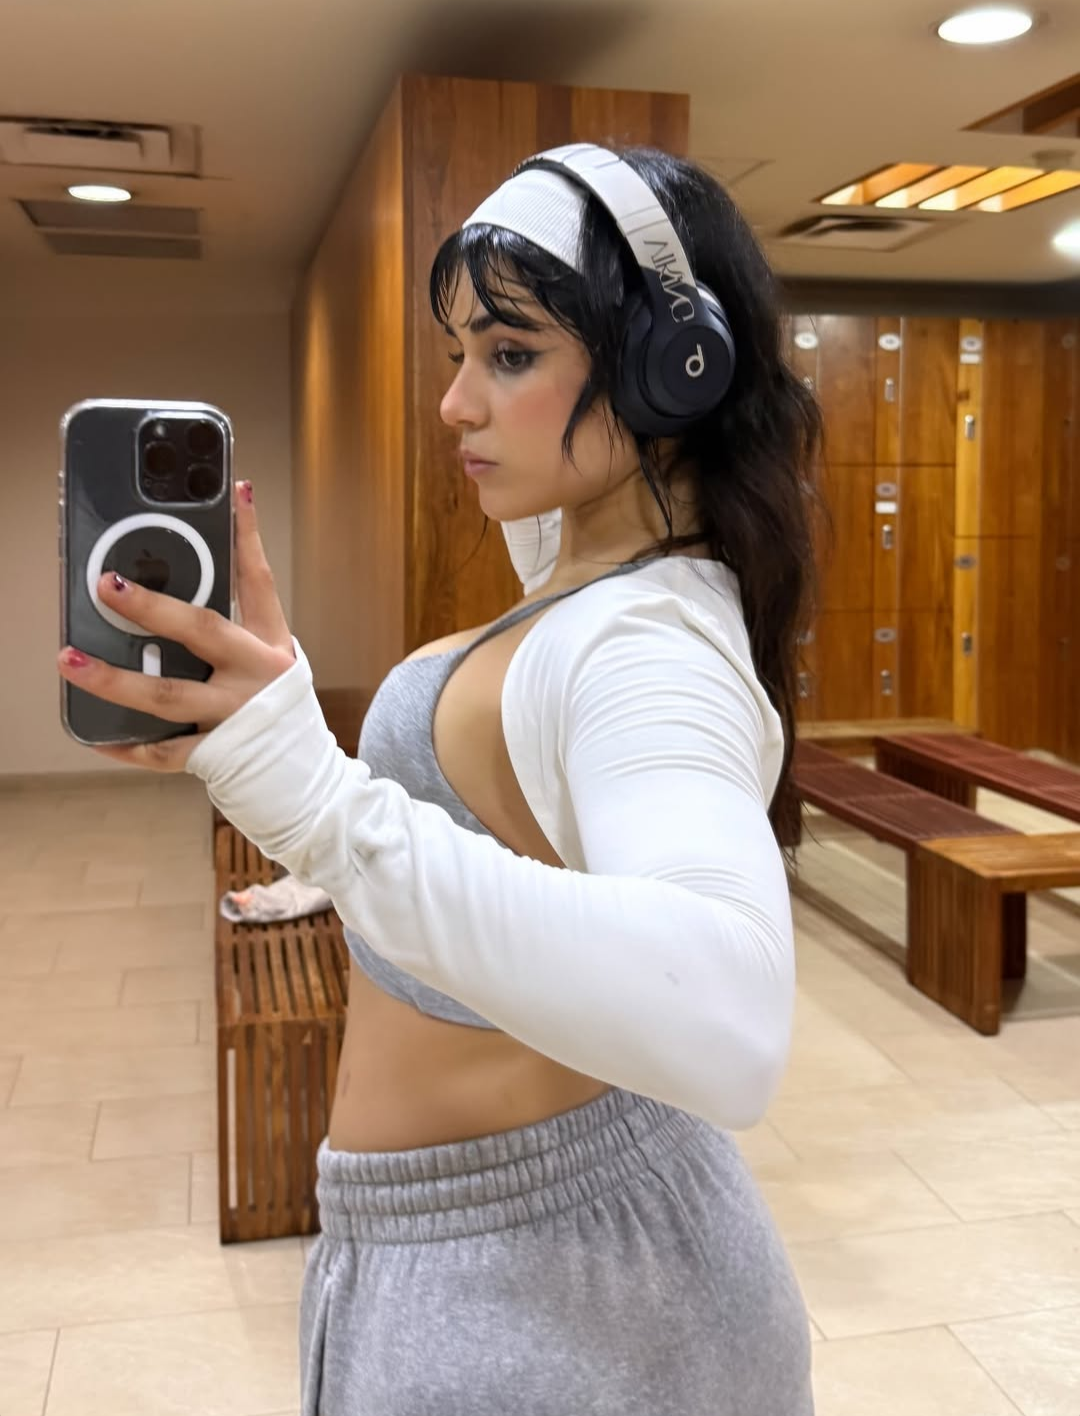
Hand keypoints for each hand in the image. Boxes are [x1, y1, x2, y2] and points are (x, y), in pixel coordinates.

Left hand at [57, 481, 295, 771]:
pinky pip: (162, 750)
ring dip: (114, 677)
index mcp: (270, 645)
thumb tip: (163, 599)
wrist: (307, 781)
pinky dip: (126, 745)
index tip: (236, 489)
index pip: (258, 580)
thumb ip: (228, 633)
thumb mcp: (268, 662)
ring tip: (70, 659)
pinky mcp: (218, 753)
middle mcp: (255, 674)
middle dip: (152, 607)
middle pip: (201, 631)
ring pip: (167, 694)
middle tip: (108, 586)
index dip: (248, 533)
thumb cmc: (277, 713)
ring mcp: (235, 714)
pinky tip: (96, 735)